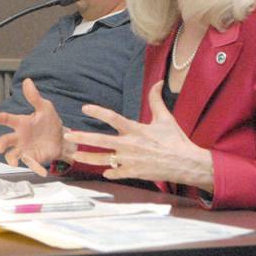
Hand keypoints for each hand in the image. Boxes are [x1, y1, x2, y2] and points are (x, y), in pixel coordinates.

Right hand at [0, 78, 68, 175]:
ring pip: (12, 155)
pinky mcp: (34, 158)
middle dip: (1, 144)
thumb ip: (34, 97)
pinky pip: (32, 164)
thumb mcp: (45, 108)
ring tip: (14, 163)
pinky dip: (36, 169)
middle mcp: (19, 137)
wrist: (62, 138)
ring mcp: (25, 149)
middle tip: (0, 147)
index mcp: (21, 123)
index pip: (7, 120)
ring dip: (11, 159)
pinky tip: (43, 172)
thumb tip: (27, 81)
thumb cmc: (49, 122)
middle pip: (6, 140)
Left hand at [64, 81, 214, 190]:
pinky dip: (109, 172)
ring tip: (74, 156)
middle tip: (68, 135)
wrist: (186, 163)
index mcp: (136, 129)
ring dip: (88, 158)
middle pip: (101, 140)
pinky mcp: (134, 173)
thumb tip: (158, 82)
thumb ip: (156, 100)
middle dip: (83, 138)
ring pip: (103, 160)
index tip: (85, 108)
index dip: (98, 111)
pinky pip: (116, 173)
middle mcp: (130, 145)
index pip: (113, 118)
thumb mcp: (166, 118)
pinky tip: (103, 172)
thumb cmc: (176, 140)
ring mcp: (130, 160)